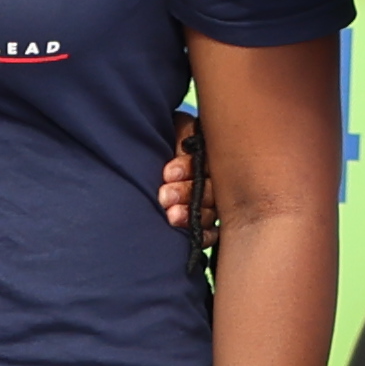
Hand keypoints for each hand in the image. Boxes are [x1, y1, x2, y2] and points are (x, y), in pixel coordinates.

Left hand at [154, 109, 201, 239]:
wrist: (148, 166)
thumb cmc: (164, 141)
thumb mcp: (174, 129)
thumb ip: (183, 133)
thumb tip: (184, 141)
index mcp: (209, 151)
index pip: (206, 160)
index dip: (188, 167)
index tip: (168, 173)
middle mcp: (216, 178)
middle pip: (209, 188)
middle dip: (186, 192)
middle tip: (165, 196)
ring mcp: (214, 202)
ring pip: (211, 211)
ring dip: (192, 214)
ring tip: (171, 216)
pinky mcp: (208, 224)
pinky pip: (213, 233)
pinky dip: (204, 235)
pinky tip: (191, 237)